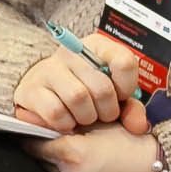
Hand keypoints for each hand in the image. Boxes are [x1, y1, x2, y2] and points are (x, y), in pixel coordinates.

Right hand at [13, 31, 151, 134]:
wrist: (44, 91)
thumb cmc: (85, 91)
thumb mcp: (112, 95)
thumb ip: (131, 109)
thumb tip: (138, 126)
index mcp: (96, 46)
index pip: (124, 62)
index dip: (126, 87)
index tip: (120, 96)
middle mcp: (71, 52)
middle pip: (102, 87)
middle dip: (107, 111)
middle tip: (102, 114)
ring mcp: (48, 68)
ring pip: (78, 98)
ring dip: (86, 117)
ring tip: (84, 117)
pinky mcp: (32, 89)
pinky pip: (56, 112)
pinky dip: (66, 124)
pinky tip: (67, 120)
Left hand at [24, 125, 162, 171]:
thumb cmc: (135, 147)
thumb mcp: (101, 126)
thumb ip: (70, 125)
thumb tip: (45, 124)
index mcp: (71, 155)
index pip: (32, 144)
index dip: (31, 135)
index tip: (31, 132)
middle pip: (40, 165)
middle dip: (45, 155)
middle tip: (56, 146)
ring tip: (78, 163)